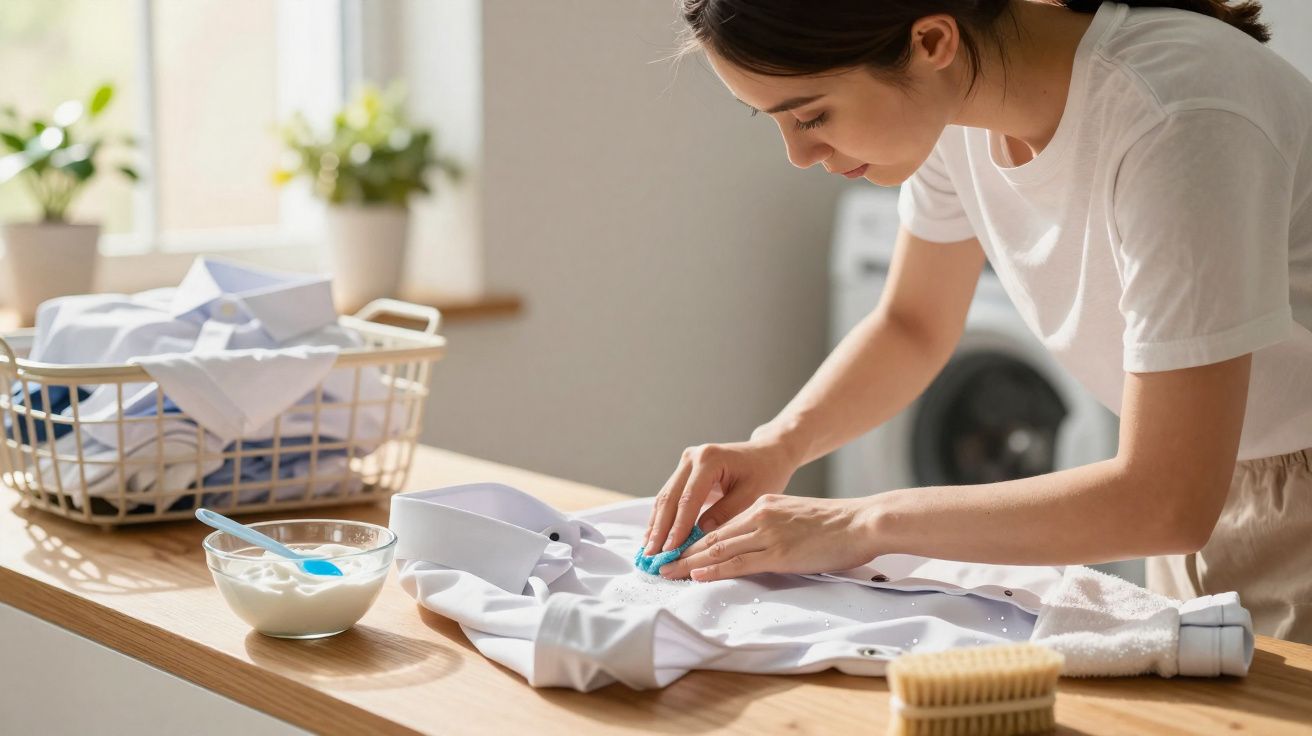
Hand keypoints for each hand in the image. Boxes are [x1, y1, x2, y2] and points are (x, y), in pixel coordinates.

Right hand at [642, 426, 802, 554]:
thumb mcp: (753, 495)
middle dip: (660, 529)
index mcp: (709, 459)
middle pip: (670, 497)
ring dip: (656, 525)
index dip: (678, 527)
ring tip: (648, 551)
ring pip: (665, 497)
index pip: (689, 499)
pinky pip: (670, 497)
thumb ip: (726, 513)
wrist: (767, 454)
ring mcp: (686, 462)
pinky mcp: (684, 471)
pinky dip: (662, 518)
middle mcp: (692, 457)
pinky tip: (654, 536)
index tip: (670, 550)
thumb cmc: (765, 473)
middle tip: (652, 555)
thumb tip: (701, 534)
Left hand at [655, 494, 882, 581]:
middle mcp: (760, 515)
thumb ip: (770, 528)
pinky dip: (714, 569)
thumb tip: (751, 548)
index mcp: (763, 506)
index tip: (674, 550)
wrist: (861, 522)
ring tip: (667, 572)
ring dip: (689, 562)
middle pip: (711, 536)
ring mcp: (769, 533)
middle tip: (658, 563)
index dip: (692, 539)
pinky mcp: (779, 552)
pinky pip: (739, 562)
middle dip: (682, 551)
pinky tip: (696, 574)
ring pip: (718, 548)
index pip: (719, 525)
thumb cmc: (835, 525)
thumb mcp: (794, 518)